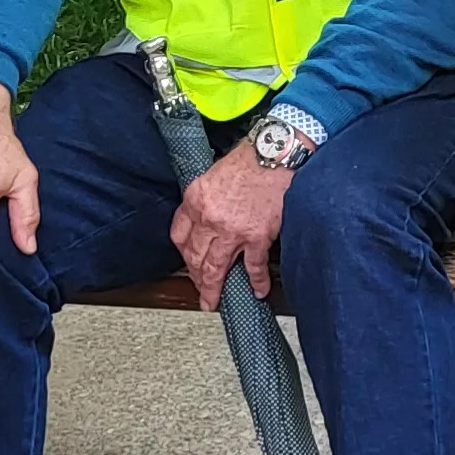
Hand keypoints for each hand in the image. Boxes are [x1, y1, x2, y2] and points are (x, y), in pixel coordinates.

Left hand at [171, 154, 292, 309]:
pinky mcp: (257, 237)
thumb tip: (206, 217)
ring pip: (215, 268)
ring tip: (213, 301)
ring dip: (213, 289)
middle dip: (195, 277)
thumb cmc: (249, 158)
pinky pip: (253, 266)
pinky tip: (258, 291)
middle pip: (194, 257)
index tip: (187, 259)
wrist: (275, 154)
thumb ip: (205, 198)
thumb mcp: (213, 173)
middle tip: (198, 289)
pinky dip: (256, 282)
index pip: (179, 235)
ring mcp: (233, 231)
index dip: (182, 252)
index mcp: (196, 199)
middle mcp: (210, 218)